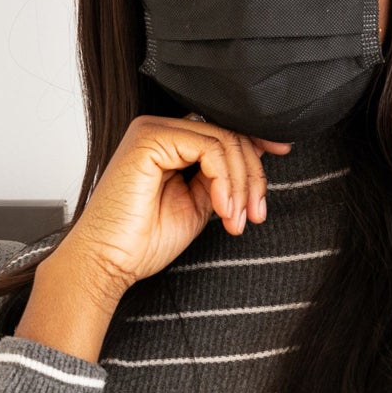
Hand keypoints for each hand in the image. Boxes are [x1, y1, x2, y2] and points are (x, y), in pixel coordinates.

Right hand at [18, 116, 288, 361]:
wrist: (108, 262)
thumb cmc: (142, 240)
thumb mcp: (198, 205)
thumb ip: (221, 181)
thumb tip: (254, 167)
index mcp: (169, 143)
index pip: (223, 131)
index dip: (257, 141)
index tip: (283, 153)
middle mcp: (160, 131)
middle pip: (229, 135)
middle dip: (253, 176)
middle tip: (256, 214)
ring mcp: (153, 131)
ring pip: (224, 141)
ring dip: (241, 184)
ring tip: (237, 220)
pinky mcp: (150, 139)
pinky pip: (209, 147)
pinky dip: (225, 180)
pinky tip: (222, 210)